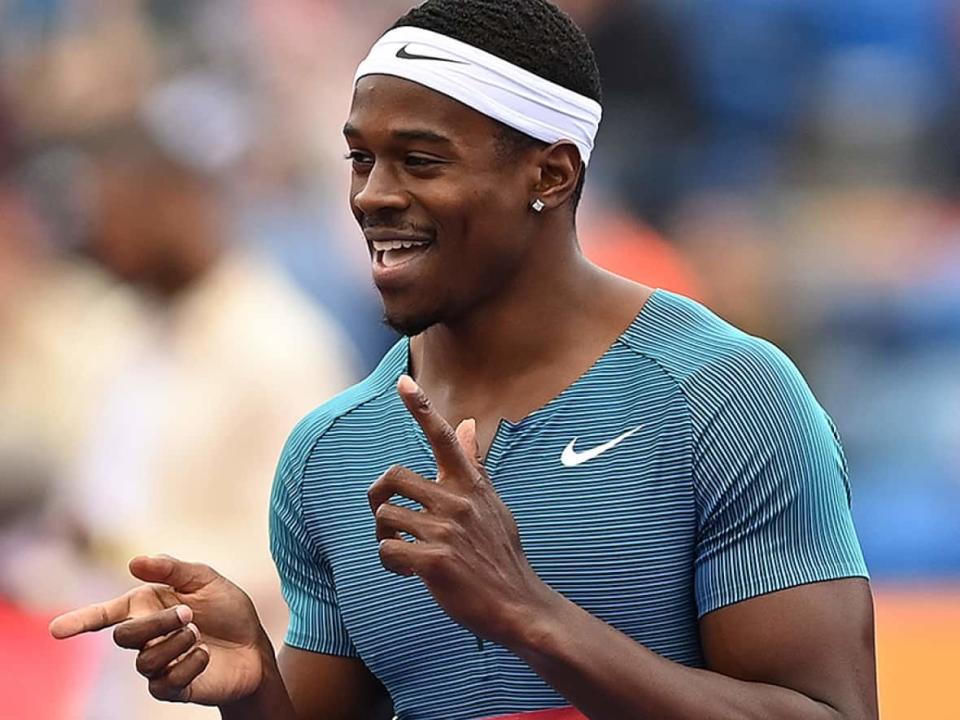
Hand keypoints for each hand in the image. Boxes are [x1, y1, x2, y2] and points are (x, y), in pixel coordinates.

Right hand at [49, 555, 271, 705]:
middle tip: (189, 615)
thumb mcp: (207, 580)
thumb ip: (172, 569)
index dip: (80, 621)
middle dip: (156, 624)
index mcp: (148, 607)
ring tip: (199, 633)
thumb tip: (134, 562)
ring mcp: (158, 664)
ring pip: (143, 660)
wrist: (255, 647)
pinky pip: (165, 682)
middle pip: (124, 637)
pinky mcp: (173, 688)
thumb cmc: (229, 611)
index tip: (55, 630)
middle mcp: (147, 636)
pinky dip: (189, 664)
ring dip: (175, 643)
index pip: (106, 614)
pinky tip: (206, 655)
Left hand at [368, 375, 555, 646]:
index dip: (421, 408)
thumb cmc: (500, 553)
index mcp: (471, 485)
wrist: (518, 605)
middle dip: (378, 497)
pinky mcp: (436, 561)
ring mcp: (447, 530)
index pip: (443, 438)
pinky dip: (390, 563)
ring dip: (385, 536)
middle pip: (393, 477)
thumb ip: (473, 464)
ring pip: (386, 517)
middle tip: (386, 517)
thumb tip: (466, 423)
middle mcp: (458, 501)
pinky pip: (387, 550)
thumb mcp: (492, 503)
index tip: (402, 383)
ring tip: (402, 552)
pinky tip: (407, 573)